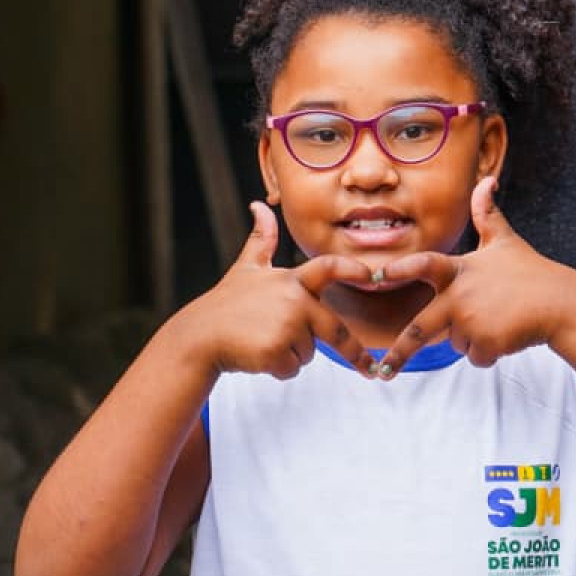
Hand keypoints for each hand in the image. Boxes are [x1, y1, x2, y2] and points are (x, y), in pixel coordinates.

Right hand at [181, 202, 375, 378]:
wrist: (199, 336)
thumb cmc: (226, 303)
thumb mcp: (246, 268)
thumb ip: (261, 239)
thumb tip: (258, 205)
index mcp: (292, 280)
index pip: (330, 268)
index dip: (355, 269)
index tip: (376, 275)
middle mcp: (295, 301)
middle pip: (336, 330)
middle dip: (355, 353)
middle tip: (371, 370)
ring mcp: (287, 326)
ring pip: (308, 352)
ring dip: (291, 354)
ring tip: (263, 341)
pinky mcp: (277, 351)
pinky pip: (293, 369)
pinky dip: (280, 369)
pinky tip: (258, 356)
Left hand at [374, 178, 575, 374]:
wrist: (560, 304)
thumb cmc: (532, 271)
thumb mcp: (506, 240)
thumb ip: (487, 214)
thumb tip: (487, 180)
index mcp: (458, 271)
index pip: (422, 266)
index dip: (398, 269)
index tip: (373, 277)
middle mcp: (459, 296)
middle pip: (420, 329)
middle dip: (399, 353)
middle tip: (383, 370)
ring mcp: (470, 321)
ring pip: (457, 342)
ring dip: (474, 338)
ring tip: (501, 320)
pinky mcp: (485, 343)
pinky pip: (475, 357)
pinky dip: (489, 353)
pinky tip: (508, 335)